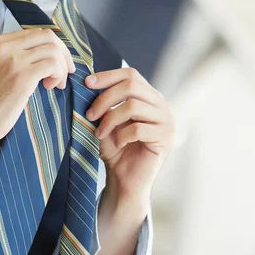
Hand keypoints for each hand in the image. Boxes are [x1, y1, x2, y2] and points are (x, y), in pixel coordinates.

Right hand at [0, 28, 74, 145]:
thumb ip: (12, 56)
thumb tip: (41, 54)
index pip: (34, 33)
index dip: (50, 47)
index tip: (55, 63)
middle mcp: (4, 46)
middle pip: (47, 36)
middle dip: (62, 53)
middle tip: (65, 71)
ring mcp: (13, 60)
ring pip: (52, 50)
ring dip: (61, 67)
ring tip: (55, 83)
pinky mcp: (23, 75)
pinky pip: (53, 64)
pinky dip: (58, 74)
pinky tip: (50, 86)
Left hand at [85, 67, 174, 205]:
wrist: (124, 180)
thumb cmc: (116, 150)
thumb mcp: (107, 120)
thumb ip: (105, 102)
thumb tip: (89, 81)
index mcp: (150, 97)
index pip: (131, 74)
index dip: (108, 76)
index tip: (87, 83)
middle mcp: (162, 105)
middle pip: (131, 86)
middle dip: (105, 98)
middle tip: (90, 114)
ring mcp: (167, 121)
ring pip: (133, 106)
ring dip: (110, 120)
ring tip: (100, 133)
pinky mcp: (166, 138)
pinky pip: (138, 129)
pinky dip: (121, 135)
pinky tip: (118, 144)